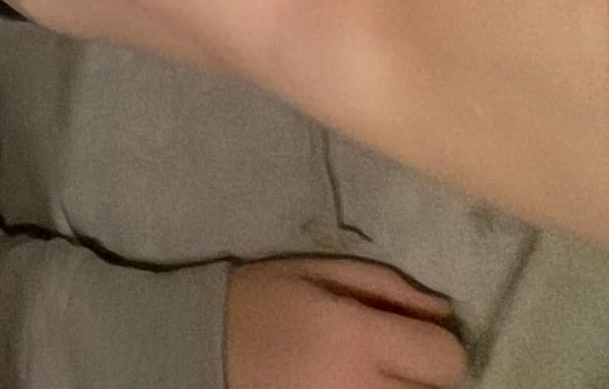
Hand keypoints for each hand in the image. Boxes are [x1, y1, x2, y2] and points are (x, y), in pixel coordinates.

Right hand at [225, 256, 467, 388]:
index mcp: (355, 335)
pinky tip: (358, 385)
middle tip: (394, 360)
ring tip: (376, 376)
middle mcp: (359, 385)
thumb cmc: (262, 299)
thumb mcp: (318, 272)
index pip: (445, 358)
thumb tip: (446, 313)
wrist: (204, 346)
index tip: (415, 337)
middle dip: (423, 375)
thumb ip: (386, 286)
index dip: (438, 345)